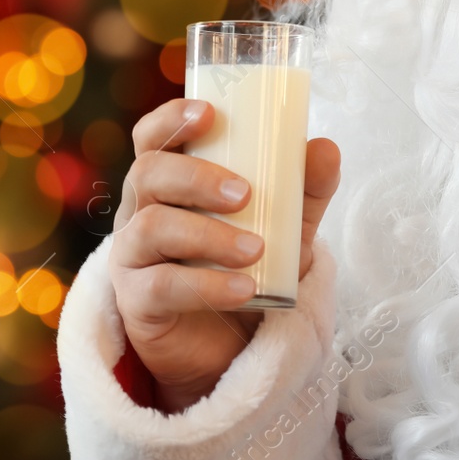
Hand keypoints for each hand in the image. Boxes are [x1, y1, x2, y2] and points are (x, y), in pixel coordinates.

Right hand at [108, 97, 341, 412]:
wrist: (232, 346)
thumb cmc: (247, 267)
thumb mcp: (285, 226)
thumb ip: (304, 189)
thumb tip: (325, 148)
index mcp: (169, 182)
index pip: (152, 137)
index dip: (171, 119)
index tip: (209, 113)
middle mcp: (141, 211)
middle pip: (148, 174)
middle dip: (196, 177)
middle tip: (244, 194)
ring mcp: (133, 257)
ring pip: (152, 228)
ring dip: (207, 234)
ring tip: (255, 249)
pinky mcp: (137, 303)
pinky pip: (161, 286)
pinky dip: (206, 285)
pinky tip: (244, 289)